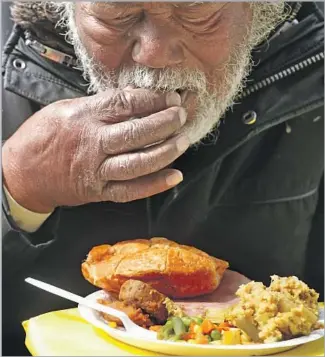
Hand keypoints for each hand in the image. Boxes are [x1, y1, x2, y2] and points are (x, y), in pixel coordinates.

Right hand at [2, 89, 187, 212]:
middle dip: (165, 123)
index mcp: (84, 117)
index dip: (152, 100)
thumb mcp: (67, 108)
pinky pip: (131, 190)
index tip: (170, 97)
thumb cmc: (43, 137)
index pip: (126, 104)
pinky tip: (174, 177)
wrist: (22, 173)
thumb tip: (136, 99)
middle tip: (181, 115)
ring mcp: (96, 170)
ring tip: (183, 141)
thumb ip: (101, 105)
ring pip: (138, 163)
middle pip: (136, 133)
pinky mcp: (99, 191)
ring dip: (165, 152)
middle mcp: (92, 143)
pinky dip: (155, 185)